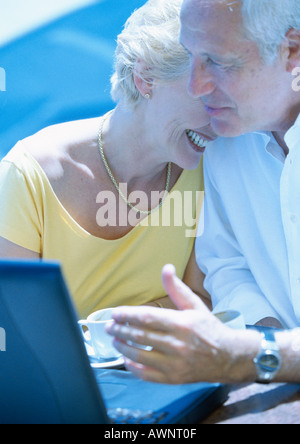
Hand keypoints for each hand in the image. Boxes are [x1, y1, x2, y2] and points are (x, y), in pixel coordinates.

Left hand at [107, 264, 239, 383]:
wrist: (227, 356)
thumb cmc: (208, 328)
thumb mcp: (195, 305)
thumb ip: (177, 288)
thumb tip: (166, 268)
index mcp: (182, 324)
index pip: (147, 318)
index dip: (127, 315)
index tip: (115, 313)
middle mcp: (177, 345)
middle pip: (140, 336)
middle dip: (120, 330)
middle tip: (109, 326)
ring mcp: (175, 364)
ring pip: (140, 356)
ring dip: (123, 348)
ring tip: (115, 340)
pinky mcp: (173, 378)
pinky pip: (147, 374)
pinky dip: (133, 367)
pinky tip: (126, 359)